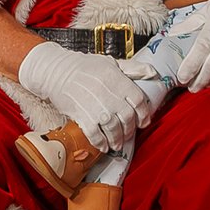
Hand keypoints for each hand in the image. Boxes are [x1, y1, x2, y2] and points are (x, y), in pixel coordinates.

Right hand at [16, 43, 153, 151]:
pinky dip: (101, 143)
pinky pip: (95, 135)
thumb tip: (153, 72)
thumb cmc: (84, 67)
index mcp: (117, 79)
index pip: (138, 101)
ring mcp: (95, 107)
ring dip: (117, 139)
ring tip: (117, 143)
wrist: (56, 71)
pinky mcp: (81, 116)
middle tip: (128, 134)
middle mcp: (108, 94)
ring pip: (114, 129)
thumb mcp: (111, 63)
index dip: (143, 114)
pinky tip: (103, 145)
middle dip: (130, 129)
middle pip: (128, 118)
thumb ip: (133, 69)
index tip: (143, 121)